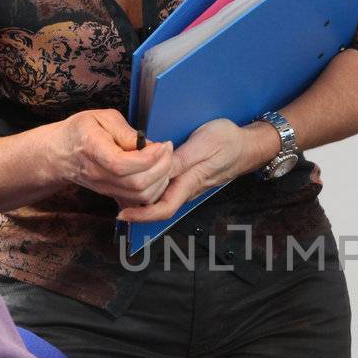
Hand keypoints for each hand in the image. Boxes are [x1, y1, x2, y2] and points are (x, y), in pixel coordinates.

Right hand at [44, 109, 175, 207]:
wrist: (61, 154)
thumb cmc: (81, 131)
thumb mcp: (100, 117)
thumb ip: (124, 130)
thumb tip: (146, 144)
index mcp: (92, 149)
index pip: (121, 164)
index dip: (148, 157)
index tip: (161, 145)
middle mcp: (98, 174)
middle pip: (136, 183)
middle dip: (161, 168)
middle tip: (167, 150)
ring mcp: (105, 188)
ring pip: (140, 196)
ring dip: (161, 180)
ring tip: (164, 160)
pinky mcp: (112, 195)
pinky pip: (139, 201)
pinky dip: (155, 190)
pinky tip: (157, 173)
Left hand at [116, 118, 270, 223]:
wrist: (247, 145)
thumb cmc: (227, 142)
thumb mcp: (202, 144)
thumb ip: (180, 160)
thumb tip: (157, 171)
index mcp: (189, 182)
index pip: (163, 208)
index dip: (141, 215)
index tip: (122, 214)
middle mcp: (186, 189)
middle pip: (157, 207)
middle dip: (134, 206)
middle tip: (110, 195)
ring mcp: (187, 186)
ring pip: (160, 198)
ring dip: (139, 196)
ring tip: (118, 186)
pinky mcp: (187, 179)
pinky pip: (165, 189)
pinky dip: (149, 187)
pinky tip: (138, 176)